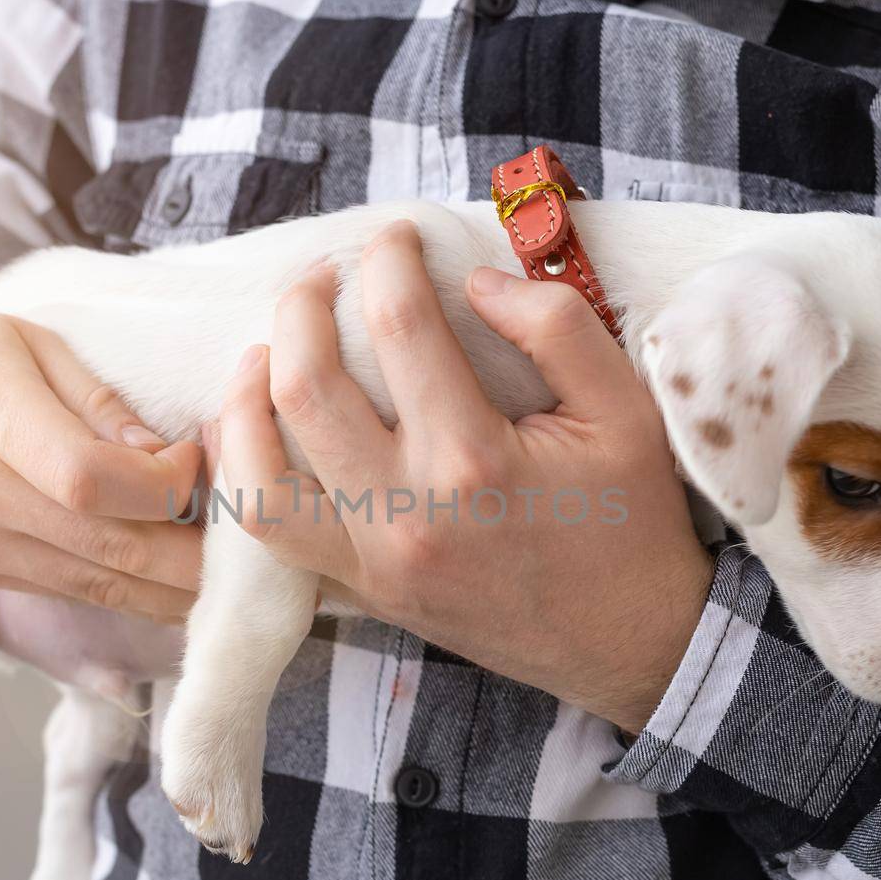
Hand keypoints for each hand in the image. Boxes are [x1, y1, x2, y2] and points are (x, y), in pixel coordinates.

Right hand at [0, 306, 202, 617]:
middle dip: (194, 553)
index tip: (199, 457)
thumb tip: (171, 458)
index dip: (165, 482)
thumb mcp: (31, 342)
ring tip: (226, 561)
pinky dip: (133, 588)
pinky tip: (174, 571)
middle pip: (110, 547)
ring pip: (100, 586)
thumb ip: (103, 403)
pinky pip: (74, 591)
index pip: (92, 479)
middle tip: (248, 535)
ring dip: (175, 583)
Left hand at [216, 224, 712, 730]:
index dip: (388, 259)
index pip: (400, 325)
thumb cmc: (632, 523)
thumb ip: (557, 327)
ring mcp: (374, 559)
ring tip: (265, 349)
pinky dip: (249, 470)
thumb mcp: (625, 410)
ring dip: (248, 394)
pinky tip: (258, 427)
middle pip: (306, 387)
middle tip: (321, 274)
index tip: (395, 236)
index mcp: (475, 460)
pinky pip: (271, 531)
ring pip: (261, 471)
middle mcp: (407, 512)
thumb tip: (476, 280)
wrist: (630, 644)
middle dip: (300, 306)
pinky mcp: (363, 588)